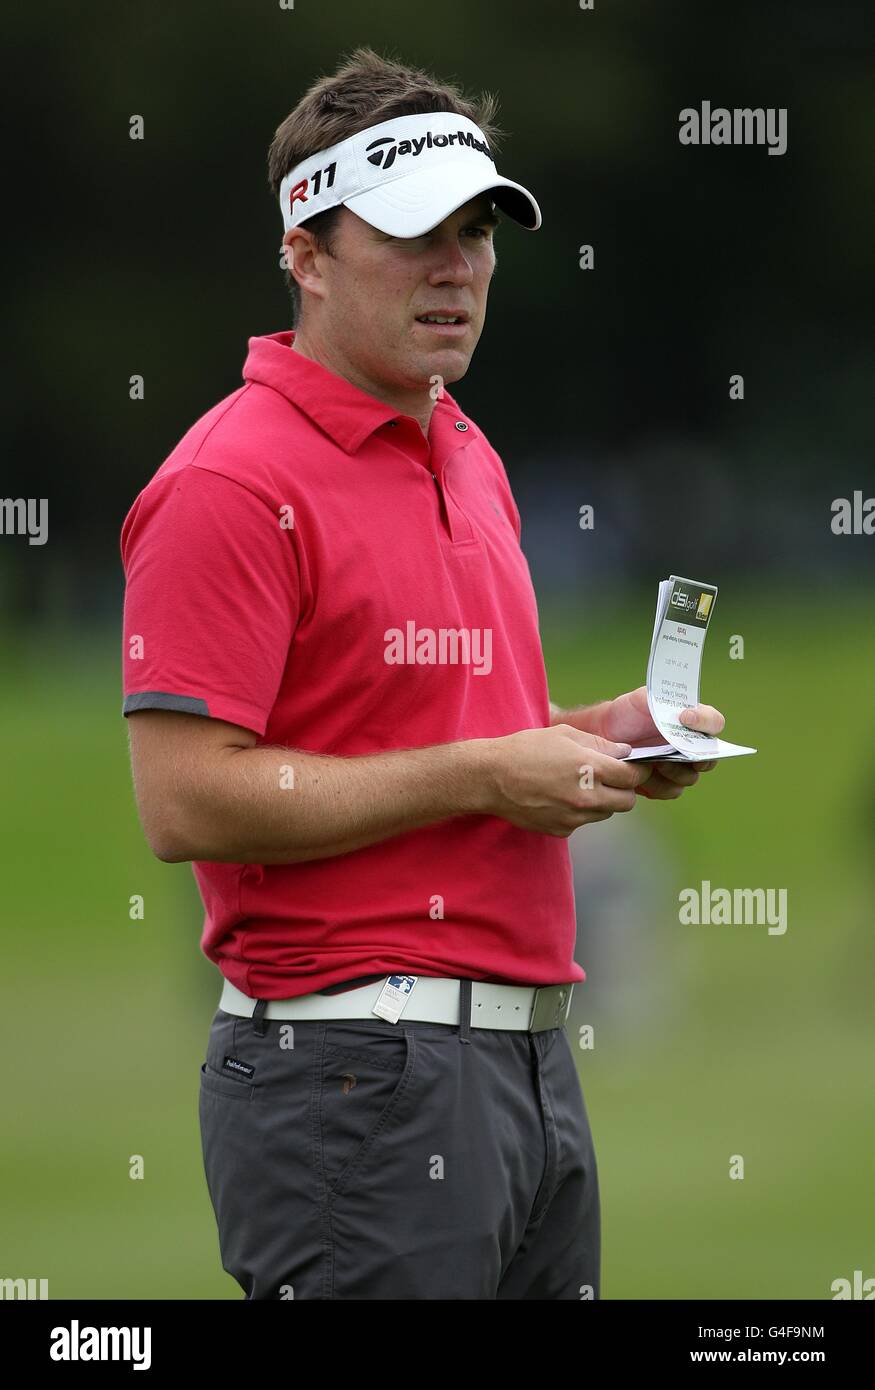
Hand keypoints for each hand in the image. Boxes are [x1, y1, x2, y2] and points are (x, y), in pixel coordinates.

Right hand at [484, 723, 652, 835]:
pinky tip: (561, 797)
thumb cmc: (526, 749)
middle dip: (625, 789)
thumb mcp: (564, 735)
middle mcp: (587, 797)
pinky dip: (580, 812)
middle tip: (613, 778)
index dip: (637, 770)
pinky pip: (583, 822)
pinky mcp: (561, 830)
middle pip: (627, 801)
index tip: (634, 767)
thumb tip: (623, 753)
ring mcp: (574, 817)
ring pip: (606, 813)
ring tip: (581, 785)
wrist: (491, 778)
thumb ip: (599, 745)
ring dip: (603, 801)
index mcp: (590, 768)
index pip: (633, 777)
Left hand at [562, 686, 722, 800]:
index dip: (705, 722)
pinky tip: (642, 776)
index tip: (684, 718)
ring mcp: (680, 767)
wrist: (604, 735)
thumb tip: (680, 710)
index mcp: (693, 722)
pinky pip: (671, 790)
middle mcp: (691, 746)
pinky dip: (658, 785)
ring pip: (690, 777)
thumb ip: (661, 702)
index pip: (714, 722)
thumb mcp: (642, 699)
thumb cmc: (627, 713)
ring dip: (674, 773)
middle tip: (674, 752)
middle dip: (694, 758)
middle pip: (709, 758)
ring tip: (654, 764)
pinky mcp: (664, 784)